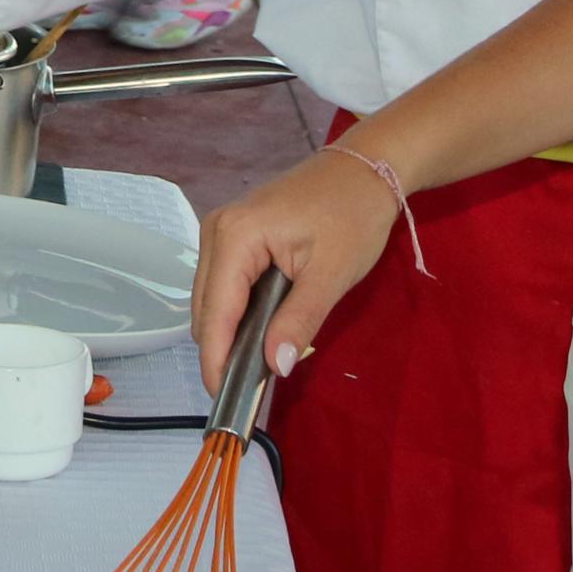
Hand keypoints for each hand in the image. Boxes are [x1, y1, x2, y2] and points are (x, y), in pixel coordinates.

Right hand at [188, 141, 398, 402]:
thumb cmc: (352, 216)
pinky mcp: (233, 235)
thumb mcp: (331, 274)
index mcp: (234, 237)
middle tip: (262, 385)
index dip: (217, 360)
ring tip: (272, 355)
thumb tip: (275, 368)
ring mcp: (221, 231)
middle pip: (207, 310)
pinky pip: (225, 285)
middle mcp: (216, 232)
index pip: (215, 313)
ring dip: (235, 332)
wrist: (365, 169)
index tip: (226, 401)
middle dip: (227, 349)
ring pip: (213, 300)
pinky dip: (241, 312)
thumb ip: (299, 321)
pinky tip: (270, 326)